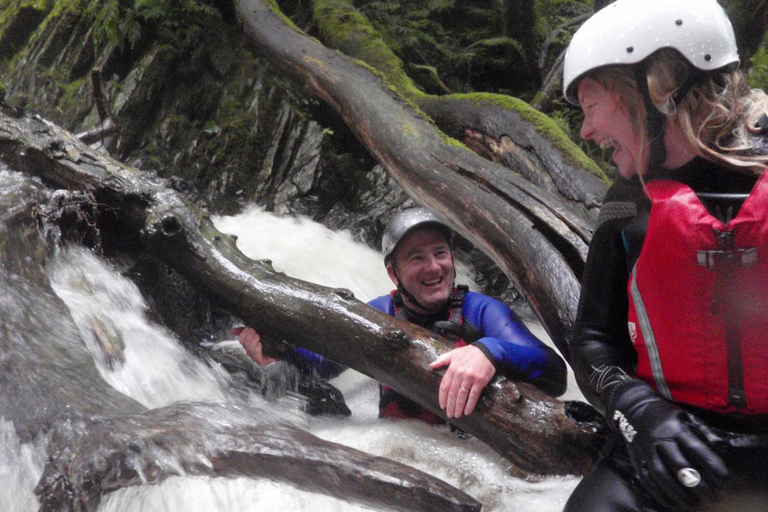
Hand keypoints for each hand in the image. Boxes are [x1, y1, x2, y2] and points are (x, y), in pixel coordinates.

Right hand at [230, 326, 275, 365]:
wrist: (283, 345)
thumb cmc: (269, 338)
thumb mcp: (257, 332)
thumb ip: (244, 331)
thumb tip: (231, 330)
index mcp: (248, 344)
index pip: (241, 339)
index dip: (244, 333)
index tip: (249, 328)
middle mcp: (250, 352)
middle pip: (245, 343)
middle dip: (249, 336)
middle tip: (255, 331)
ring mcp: (255, 358)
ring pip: (250, 349)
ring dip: (253, 341)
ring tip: (258, 336)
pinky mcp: (261, 362)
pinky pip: (256, 355)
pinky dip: (257, 348)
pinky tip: (260, 344)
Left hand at [429, 345, 494, 418]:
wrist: (487, 350)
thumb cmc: (470, 352)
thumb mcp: (454, 353)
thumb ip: (442, 360)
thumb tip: (431, 365)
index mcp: (453, 368)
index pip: (445, 385)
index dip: (442, 397)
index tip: (442, 405)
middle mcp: (460, 374)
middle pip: (452, 393)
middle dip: (450, 405)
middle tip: (449, 414)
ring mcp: (470, 378)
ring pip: (462, 395)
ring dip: (458, 407)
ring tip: (456, 415)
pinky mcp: (480, 381)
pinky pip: (473, 395)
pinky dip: (470, 404)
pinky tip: (467, 411)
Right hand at [606, 378, 728, 509]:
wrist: (631, 407)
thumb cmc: (664, 413)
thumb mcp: (686, 415)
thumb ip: (705, 431)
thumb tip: (723, 449)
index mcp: (675, 428)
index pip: (696, 449)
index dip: (712, 465)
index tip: (724, 480)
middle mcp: (660, 439)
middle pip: (679, 465)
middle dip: (697, 484)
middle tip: (712, 498)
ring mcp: (646, 450)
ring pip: (661, 475)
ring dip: (677, 493)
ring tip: (692, 505)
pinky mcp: (637, 458)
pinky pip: (646, 478)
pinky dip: (658, 493)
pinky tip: (671, 503)